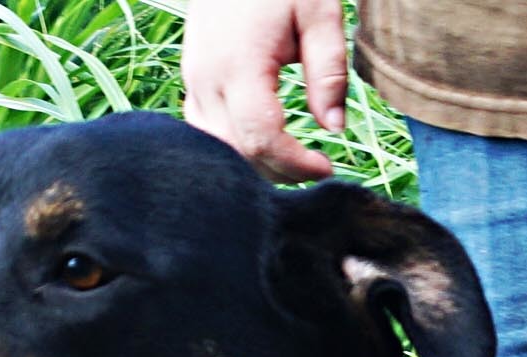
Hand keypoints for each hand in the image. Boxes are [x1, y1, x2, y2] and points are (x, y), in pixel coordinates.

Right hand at [182, 0, 348, 182]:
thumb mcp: (320, 12)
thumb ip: (328, 71)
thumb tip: (334, 128)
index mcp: (240, 65)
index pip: (263, 139)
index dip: (295, 164)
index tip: (326, 167)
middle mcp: (207, 81)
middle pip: (240, 153)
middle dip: (280, 170)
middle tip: (315, 166)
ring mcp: (193, 84)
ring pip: (220, 150)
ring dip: (256, 164)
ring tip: (291, 159)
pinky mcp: (191, 83)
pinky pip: (208, 134)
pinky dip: (235, 148)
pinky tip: (262, 144)